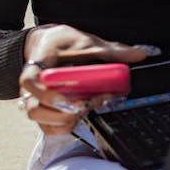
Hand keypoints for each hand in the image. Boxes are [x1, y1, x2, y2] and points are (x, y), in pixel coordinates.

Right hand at [19, 25, 155, 134]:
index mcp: (38, 65)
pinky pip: (48, 128)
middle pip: (35, 109)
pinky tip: (79, 115)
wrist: (47, 44)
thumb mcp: (87, 42)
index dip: (48, 94)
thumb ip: (112, 51)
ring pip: (42, 121)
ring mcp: (34, 100)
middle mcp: (30, 87)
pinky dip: (64, 126)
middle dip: (64, 112)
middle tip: (86, 104)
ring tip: (85, 108)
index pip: (30, 83)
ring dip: (65, 120)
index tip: (70, 98)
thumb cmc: (63, 43)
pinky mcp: (42, 111)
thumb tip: (139, 55)